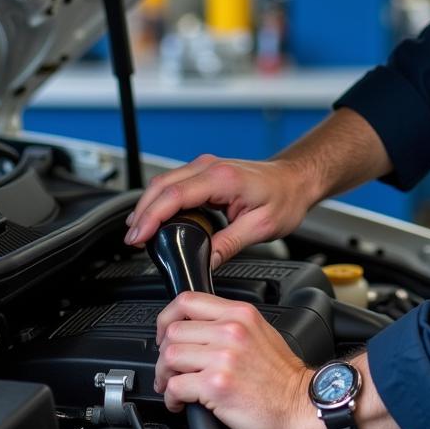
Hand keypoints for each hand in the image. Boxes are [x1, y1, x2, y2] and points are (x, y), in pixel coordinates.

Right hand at [124, 155, 313, 266]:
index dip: (151, 217)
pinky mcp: (206, 172)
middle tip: (132, 240)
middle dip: (141, 212)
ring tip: (138, 233)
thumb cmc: (285, 197)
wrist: (297, 179)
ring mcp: (207, 167)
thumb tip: (205, 261)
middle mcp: (211, 167)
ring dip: (148, 206)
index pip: (175, 195)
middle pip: (161, 185)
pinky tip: (156, 218)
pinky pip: (175, 183)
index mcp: (222, 178)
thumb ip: (230, 244)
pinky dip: (160, 200)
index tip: (138, 236)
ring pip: (164, 182)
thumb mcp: (261, 227)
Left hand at [153, 292, 323, 428]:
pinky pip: (175, 387)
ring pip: (170, 357)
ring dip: (165, 376)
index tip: (166, 334)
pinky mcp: (216, 385)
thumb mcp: (262, 333)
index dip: (168, 318)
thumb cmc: (284, 379)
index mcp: (240, 314)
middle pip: (173, 331)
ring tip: (173, 386)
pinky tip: (181, 403)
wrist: (301, 407)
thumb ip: (231, 325)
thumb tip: (199, 331)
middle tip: (169, 369)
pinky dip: (171, 398)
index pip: (187, 301)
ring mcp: (223, 357)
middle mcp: (231, 331)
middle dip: (163, 354)